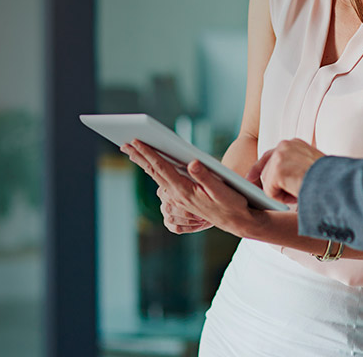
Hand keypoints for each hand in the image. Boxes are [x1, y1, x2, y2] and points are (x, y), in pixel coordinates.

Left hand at [122, 140, 254, 236]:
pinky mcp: (182, 199)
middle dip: (139, 156)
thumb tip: (192, 163)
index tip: (136, 141)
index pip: (162, 168)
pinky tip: (151, 165)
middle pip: (153, 172)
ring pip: (156, 177)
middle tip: (125, 143)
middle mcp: (177, 196)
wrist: (237, 222)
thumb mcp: (222, 190)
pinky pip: (163, 182)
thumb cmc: (232, 203)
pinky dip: (154, 171)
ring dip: (144, 163)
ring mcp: (178, 199)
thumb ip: (206, 176)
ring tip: (133, 151)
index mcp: (184, 191)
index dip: (148, 153)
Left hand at [247, 139, 324, 203]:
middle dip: (273, 184)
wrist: (338, 184)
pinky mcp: (277, 170)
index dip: (260, 168)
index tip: (250, 178)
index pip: (271, 155)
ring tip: (300, 190)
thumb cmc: (329, 180)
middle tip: (292, 191)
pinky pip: (270, 192)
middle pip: (266, 170)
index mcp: (294, 144)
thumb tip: (272, 180)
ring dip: (282, 193)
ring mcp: (280, 156)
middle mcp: (285, 145)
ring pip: (268, 182)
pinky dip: (282, 198)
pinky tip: (297, 193)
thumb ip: (292, 167)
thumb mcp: (309, 167)